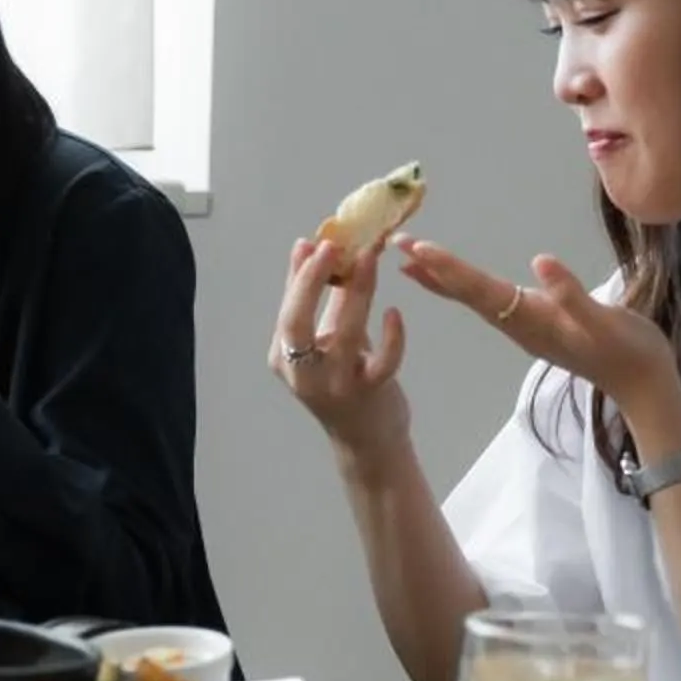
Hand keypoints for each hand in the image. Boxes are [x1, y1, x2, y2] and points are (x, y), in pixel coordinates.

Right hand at [268, 238, 410, 454]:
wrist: (368, 440)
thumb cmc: (344, 382)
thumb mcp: (326, 341)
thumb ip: (319, 299)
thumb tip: (311, 248)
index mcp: (286, 357)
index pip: (287, 310)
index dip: (299, 274)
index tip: (312, 240)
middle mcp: (304, 372)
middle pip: (298, 322)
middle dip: (311, 280)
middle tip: (331, 245)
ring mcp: (336, 384)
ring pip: (344, 332)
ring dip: (357, 291)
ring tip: (369, 258)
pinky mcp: (369, 392)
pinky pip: (383, 361)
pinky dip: (390, 335)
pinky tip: (394, 313)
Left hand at [396, 238, 680, 425]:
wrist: (642, 385)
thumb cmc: (628, 352)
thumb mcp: (605, 324)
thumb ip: (574, 296)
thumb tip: (541, 263)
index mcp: (531, 320)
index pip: (479, 290)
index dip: (448, 268)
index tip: (416, 249)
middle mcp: (520, 324)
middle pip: (466, 293)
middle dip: (432, 268)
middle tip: (396, 243)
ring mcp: (526, 327)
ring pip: (475, 298)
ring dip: (442, 278)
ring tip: (412, 259)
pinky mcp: (536, 327)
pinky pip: (491, 302)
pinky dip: (467, 287)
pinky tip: (458, 280)